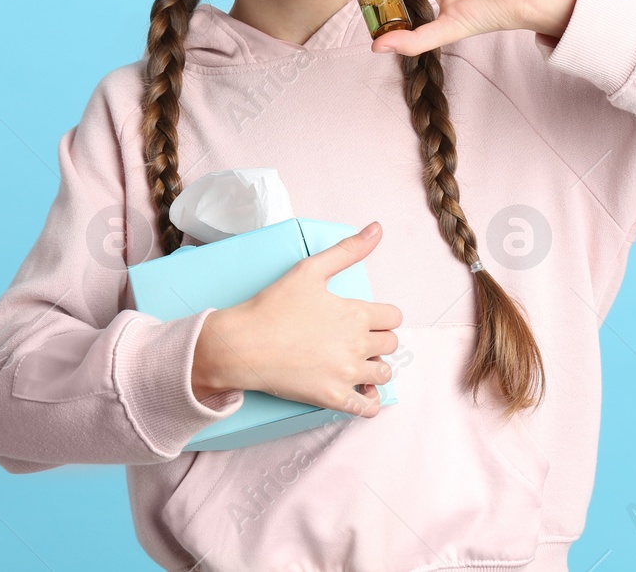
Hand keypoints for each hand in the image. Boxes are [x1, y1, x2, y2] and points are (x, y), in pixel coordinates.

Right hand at [192, 222, 401, 416]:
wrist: (242, 344)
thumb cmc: (273, 306)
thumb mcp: (310, 269)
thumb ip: (347, 250)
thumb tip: (377, 228)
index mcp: (355, 314)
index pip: (393, 317)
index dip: (382, 316)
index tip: (366, 318)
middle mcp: (356, 345)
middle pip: (390, 344)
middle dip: (377, 339)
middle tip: (354, 338)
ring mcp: (346, 374)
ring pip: (383, 373)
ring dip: (374, 367)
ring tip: (355, 362)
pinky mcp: (333, 398)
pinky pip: (368, 407)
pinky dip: (370, 400)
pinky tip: (359, 390)